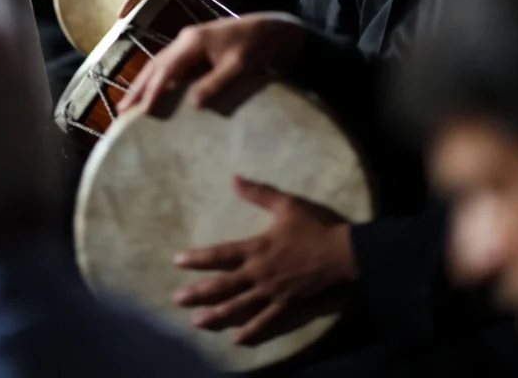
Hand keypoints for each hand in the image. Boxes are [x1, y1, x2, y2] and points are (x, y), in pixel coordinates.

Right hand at [119, 12, 306, 113]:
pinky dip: (157, 77)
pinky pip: (169, 62)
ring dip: (143, 82)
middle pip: (155, 64)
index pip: (166, 68)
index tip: (140, 111)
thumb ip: (216, 82)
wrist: (272, 29)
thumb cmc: (257, 46)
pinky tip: (153, 90)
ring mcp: (189, 40)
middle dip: (138, 87)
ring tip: (129, 103)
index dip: (152, 90)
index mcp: (193, 41)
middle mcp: (186, 38)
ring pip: (159, 62)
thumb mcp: (239, 66)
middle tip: (121, 110)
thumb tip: (194, 104)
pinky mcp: (195, 46)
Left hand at [173, 175, 356, 344]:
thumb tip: (233, 178)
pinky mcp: (286, 304)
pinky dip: (250, 331)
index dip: (198, 258)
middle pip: (223, 286)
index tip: (178, 261)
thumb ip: (258, 192)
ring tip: (196, 323)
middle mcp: (259, 273)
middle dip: (198, 293)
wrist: (341, 253)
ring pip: (239, 307)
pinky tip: (237, 339)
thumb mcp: (286, 204)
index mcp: (257, 248)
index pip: (220, 254)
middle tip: (177, 299)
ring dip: (216, 315)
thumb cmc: (313, 226)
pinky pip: (265, 321)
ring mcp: (271, 292)